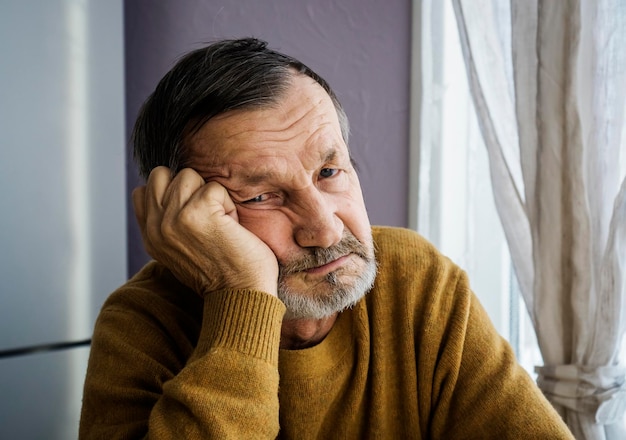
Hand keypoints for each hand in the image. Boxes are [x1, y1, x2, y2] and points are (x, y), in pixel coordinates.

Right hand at [132, 166, 278, 296]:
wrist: (240, 297)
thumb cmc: (221, 273)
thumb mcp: (178, 250)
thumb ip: (166, 223)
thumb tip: (166, 192)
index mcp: (150, 236)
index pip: (143, 190)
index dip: (171, 192)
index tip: (194, 215)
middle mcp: (156, 227)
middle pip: (163, 175)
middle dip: (189, 188)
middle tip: (208, 217)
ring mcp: (173, 218)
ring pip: (188, 175)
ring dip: (211, 195)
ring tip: (220, 223)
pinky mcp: (197, 212)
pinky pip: (214, 187)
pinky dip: (228, 205)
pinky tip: (231, 228)